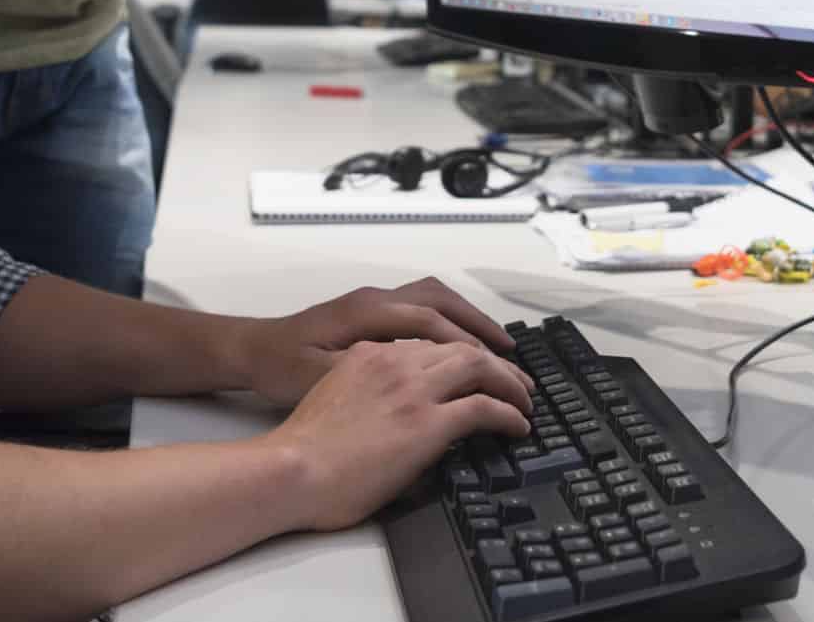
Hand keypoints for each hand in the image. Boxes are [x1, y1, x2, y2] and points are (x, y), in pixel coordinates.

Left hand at [237, 277, 524, 408]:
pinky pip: (423, 305)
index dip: (467, 344)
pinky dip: (449, 319)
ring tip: (497, 345)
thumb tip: (417, 378)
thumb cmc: (281, 367)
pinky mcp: (372, 311)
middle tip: (511, 353)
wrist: (251, 351)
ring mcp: (374, 300)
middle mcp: (376, 298)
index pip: (431, 322)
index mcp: (368, 312)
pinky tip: (459, 344)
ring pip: (434, 297)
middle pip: (441, 300)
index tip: (497, 367)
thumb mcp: (320, 376)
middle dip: (479, 324)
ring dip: (467, 318)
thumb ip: (368, 373)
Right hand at [263, 340, 533, 531]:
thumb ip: (365, 390)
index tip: (473, 370)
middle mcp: (395, 362)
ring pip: (480, 367)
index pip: (428, 343)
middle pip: (461, 347)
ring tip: (523, 401)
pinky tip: (518, 425)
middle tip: (514, 381)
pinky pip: (485, 407)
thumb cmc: (300, 451)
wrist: (290, 470)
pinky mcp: (427, 423)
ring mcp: (413, 390)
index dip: (458, 355)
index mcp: (369, 354)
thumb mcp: (333, 397)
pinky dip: (509, 413)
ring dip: (508, 382)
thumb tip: (390, 409)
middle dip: (494, 362)